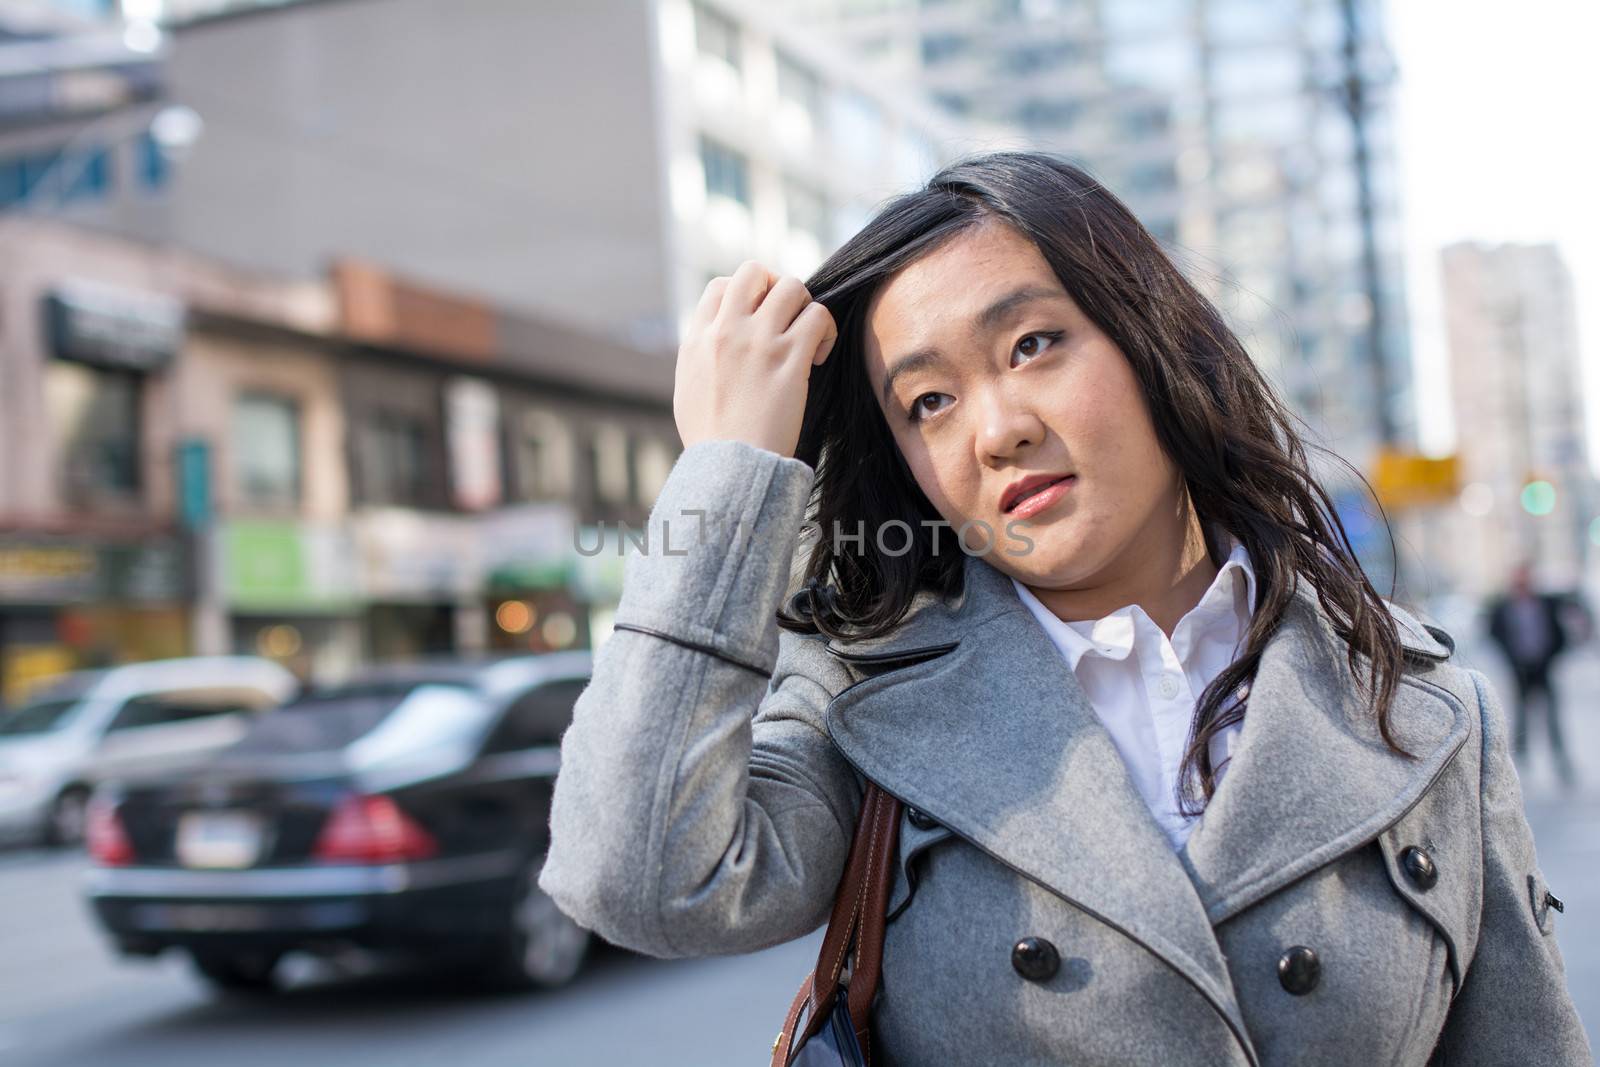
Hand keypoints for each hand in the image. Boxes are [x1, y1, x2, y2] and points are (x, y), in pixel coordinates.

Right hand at [673, 260, 837, 458]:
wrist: (730, 467)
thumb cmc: (711, 439)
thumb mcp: (688, 388)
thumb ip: (700, 355)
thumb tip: (712, 341)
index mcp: (698, 338)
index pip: (720, 286)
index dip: (745, 294)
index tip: (758, 318)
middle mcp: (726, 331)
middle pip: (754, 271)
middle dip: (775, 286)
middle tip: (786, 316)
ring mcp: (759, 342)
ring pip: (792, 287)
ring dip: (804, 306)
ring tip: (806, 336)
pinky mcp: (790, 360)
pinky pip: (818, 316)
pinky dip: (825, 330)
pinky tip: (819, 356)